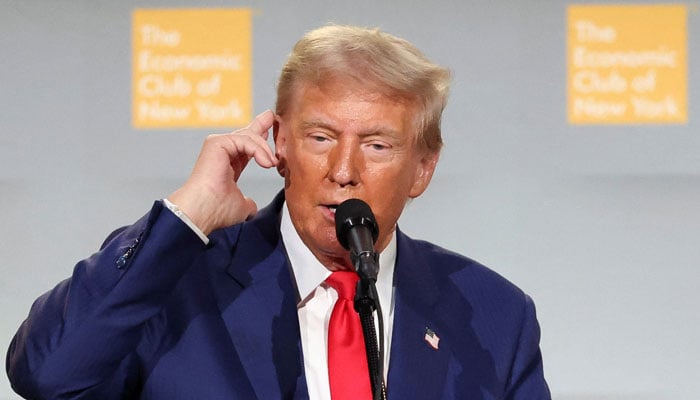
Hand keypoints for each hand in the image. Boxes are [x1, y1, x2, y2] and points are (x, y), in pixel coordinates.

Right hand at [168, 110, 277, 234]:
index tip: (270, 130)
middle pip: (246, 133)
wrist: (205, 210)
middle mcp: (223, 152)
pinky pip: (245, 140)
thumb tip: (250, 205)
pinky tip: (266, 162)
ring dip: (265, 150)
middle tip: (272, 117)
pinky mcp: (217, 142)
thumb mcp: (241, 205)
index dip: (260, 139)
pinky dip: (258, 150)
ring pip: (249, 137)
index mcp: (229, 164)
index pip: (246, 147)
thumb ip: (248, 202)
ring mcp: (219, 145)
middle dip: (261, 125)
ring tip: (272, 164)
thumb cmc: (218, 210)